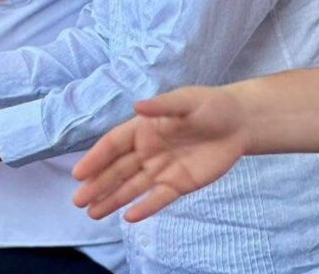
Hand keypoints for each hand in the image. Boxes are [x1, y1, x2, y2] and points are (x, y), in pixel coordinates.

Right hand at [72, 86, 248, 222]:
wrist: (241, 123)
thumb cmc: (211, 106)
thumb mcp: (187, 101)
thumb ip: (162, 106)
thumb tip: (137, 107)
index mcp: (142, 129)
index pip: (113, 146)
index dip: (96, 159)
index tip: (79, 174)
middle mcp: (146, 151)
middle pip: (116, 170)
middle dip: (97, 185)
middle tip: (78, 201)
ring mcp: (161, 169)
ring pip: (132, 187)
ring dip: (112, 199)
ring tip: (92, 213)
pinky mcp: (179, 184)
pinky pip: (159, 198)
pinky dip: (145, 207)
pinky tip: (128, 217)